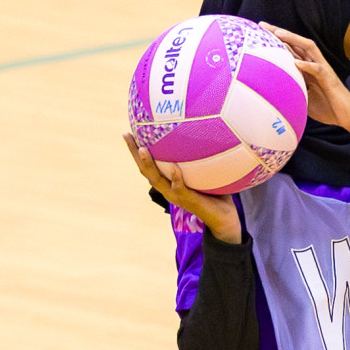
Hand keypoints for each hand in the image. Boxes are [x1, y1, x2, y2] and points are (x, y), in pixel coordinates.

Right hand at [124, 132, 241, 242]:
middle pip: (144, 169)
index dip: (137, 151)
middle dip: (134, 152)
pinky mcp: (186, 199)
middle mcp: (167, 188)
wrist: (223, 217)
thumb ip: (202, 157)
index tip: (129, 132)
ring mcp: (174, 194)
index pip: (149, 164)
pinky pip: (179, 187)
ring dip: (148, 164)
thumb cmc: (216, 193)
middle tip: (126, 135)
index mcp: (168, 182)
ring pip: (156, 179)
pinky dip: (175, 177)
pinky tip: (174, 168)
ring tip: (141, 149)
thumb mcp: (206, 173)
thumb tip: (207, 133)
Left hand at [260, 22, 349, 128]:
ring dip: (294, 40)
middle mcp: (315, 64)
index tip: (259, 33)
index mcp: (308, 68)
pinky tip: (297, 63)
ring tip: (279, 34)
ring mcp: (323, 70)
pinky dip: (307, 66)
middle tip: (262, 25)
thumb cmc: (328, 108)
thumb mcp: (304, 98)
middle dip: (280, 33)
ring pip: (309, 49)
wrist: (348, 115)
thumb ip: (293, 90)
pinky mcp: (330, 79)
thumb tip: (273, 93)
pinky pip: (318, 69)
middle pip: (297, 43)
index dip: (276, 40)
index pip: (291, 49)